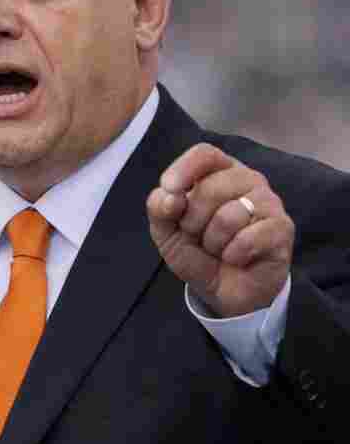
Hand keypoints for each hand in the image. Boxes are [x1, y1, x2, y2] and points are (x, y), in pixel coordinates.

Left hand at [147, 143, 292, 316]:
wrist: (224, 290)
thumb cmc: (198, 252)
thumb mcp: (167, 231)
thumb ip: (159, 209)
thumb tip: (169, 195)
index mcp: (218, 173)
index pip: (205, 154)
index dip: (184, 169)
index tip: (170, 189)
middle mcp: (248, 181)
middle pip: (212, 186)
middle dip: (193, 221)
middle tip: (198, 236)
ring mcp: (269, 203)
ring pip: (229, 215)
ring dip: (213, 242)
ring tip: (219, 248)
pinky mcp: (282, 228)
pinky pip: (248, 238)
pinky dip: (232, 255)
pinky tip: (237, 258)